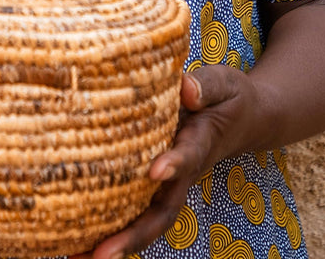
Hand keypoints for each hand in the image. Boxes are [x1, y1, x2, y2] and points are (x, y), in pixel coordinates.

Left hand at [74, 66, 263, 258]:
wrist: (247, 120)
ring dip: (118, 243)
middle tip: (103, 255)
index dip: (174, 164)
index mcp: (201, 142)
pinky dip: (111, 229)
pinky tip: (78, 241)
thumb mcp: (225, 83)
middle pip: (163, 212)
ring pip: (147, 220)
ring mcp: (171, 183)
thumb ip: (206, 86)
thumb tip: (185, 89)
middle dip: (134, 236)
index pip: (189, 156)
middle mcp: (184, 172)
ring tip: (78, 257)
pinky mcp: (157, 183)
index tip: (156, 170)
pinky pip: (136, 209)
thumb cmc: (229, 98)